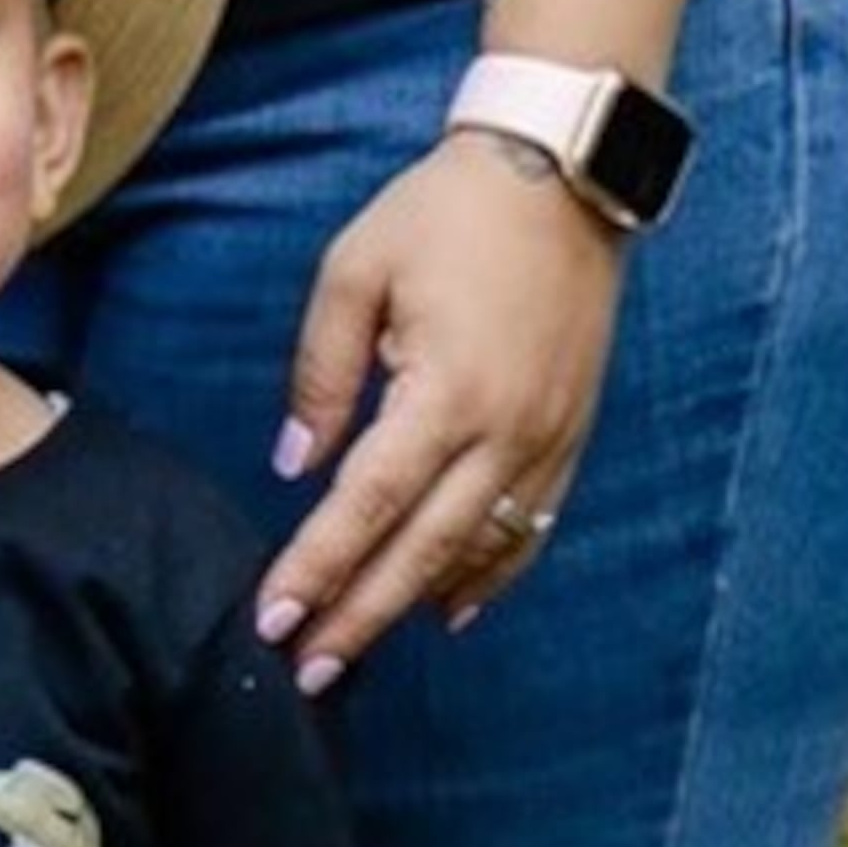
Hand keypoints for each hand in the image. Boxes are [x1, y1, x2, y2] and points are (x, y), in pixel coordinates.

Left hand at [254, 136, 621, 684]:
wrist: (557, 176)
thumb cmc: (443, 213)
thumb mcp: (356, 271)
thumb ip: (322, 373)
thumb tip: (297, 465)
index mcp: (446, 392)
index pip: (369, 504)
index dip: (320, 568)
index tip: (274, 619)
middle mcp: (507, 433)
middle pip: (425, 551)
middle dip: (361, 616)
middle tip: (305, 670)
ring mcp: (549, 441)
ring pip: (482, 551)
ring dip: (419, 603)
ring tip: (360, 646)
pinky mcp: (572, 435)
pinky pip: (530, 526)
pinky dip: (490, 573)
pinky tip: (451, 605)